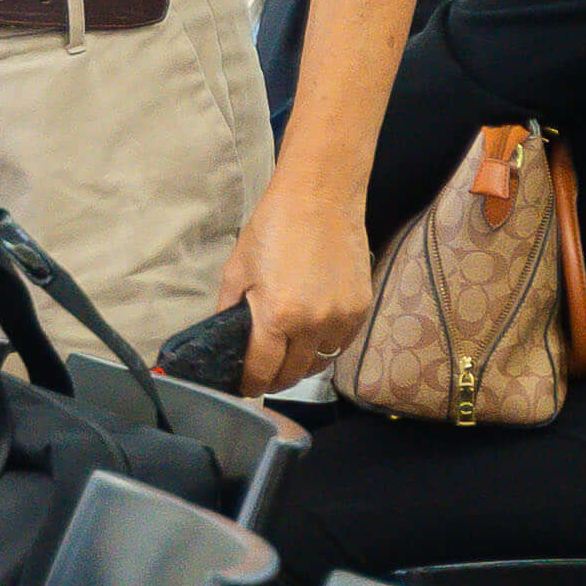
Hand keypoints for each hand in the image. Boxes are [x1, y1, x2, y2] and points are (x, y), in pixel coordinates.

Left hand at [217, 170, 374, 390]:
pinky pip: (341, 343)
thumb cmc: (274, 227)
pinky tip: (312, 332)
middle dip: (275, 378)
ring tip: (289, 352)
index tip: (246, 388)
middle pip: (293, 373)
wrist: (321, 197)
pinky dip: (325, 345)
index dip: (251, 385)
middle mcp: (313, 324)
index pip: (263, 371)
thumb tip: (225, 338)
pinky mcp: (361, 308)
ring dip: (302, 363)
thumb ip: (229, 310)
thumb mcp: (238, 268)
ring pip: (320, 362)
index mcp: (277, 316)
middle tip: (265, 372)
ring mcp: (341, 318)